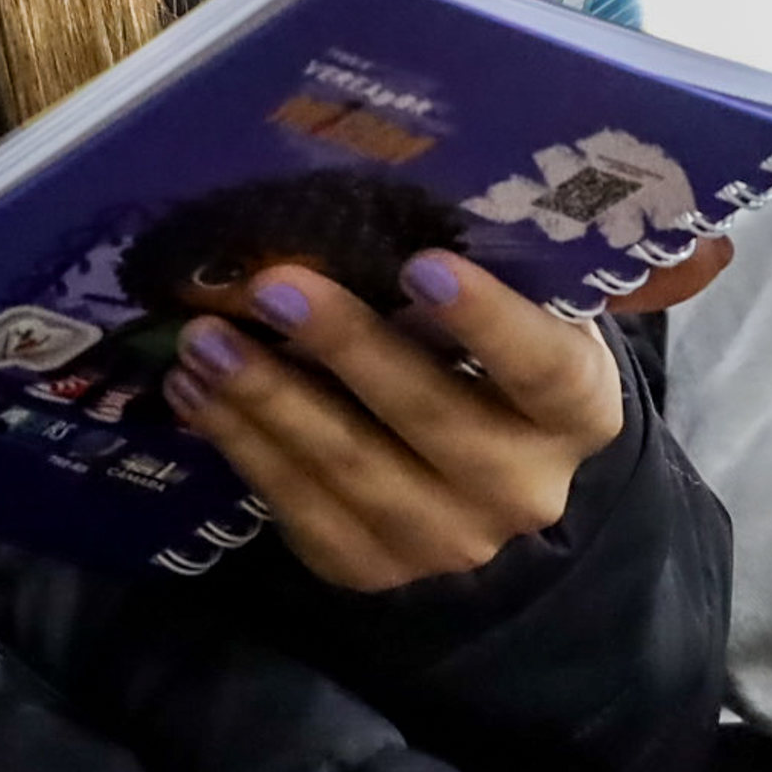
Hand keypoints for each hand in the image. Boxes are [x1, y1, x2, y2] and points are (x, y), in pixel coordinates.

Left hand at [164, 252, 628, 590]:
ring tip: (204, 337)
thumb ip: (491, 274)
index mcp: (578, 411)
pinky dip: (240, 443)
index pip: (542, 368)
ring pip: (349, 467)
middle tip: (272, 286)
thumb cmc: (499, 360)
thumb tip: (399, 203)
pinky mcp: (373, 568)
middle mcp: (524, 488)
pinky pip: (297, 507)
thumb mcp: (524, 316)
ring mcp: (447, 540)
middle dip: (345, 346)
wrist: (490, 478)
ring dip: (267, 397)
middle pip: (431, 417)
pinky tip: (193, 392)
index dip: (487, 320)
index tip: (422, 264)